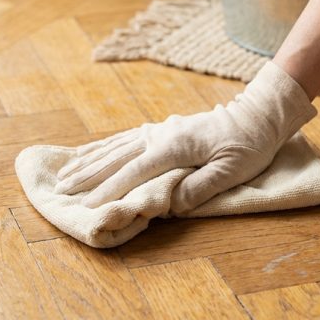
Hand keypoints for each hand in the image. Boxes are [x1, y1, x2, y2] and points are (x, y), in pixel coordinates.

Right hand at [55, 62, 315, 211]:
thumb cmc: (249, 145)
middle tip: (61, 189)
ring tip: (66, 172)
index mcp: (175, 147)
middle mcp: (161, 135)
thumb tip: (169, 204)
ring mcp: (161, 130)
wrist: (258, 115)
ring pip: (117, 146)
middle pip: (116, 157)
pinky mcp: (164, 130)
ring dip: (90, 160)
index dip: (108, 189)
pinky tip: (93, 154)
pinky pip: (127, 139)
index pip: (134, 171)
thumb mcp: (232, 171)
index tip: (86, 203)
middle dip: (88, 174)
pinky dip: (106, 148)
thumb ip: (199, 188)